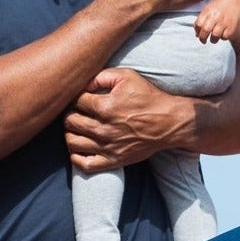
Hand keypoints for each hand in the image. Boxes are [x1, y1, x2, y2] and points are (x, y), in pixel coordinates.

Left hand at [63, 67, 187, 173]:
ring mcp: (107, 147)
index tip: (81, 98)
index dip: (75, 97)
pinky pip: (84, 164)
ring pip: (72, 142)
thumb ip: (102, 76)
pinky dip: (75, 157)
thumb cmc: (149, 98)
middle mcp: (103, 128)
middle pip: (70, 121)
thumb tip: (82, 82)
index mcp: (105, 107)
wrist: (169, 123)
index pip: (75, 101)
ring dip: (70, 133)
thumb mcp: (127, 77)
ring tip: (77, 128)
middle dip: (70, 114)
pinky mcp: (113, 160)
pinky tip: (80, 147)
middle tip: (77, 112)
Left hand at [194, 0, 239, 42]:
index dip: (197, 31)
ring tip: (213, 38)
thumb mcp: (208, 9)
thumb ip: (201, 20)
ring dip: (213, 40)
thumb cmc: (218, 6)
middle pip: (205, 30)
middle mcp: (215, 16)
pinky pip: (224, 37)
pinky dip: (222, 37)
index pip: (198, 24)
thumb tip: (197, 35)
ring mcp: (224, 21)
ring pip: (215, 36)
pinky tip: (222, 33)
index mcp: (208, 11)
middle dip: (202, 38)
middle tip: (203, 40)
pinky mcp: (231, 26)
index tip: (198, 34)